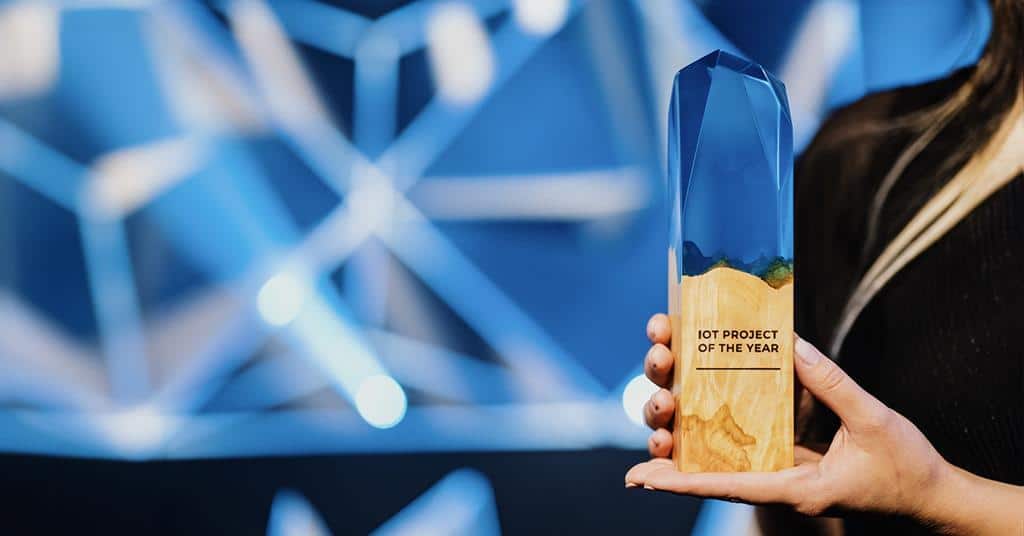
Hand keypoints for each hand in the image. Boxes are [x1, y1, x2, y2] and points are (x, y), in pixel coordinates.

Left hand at [626, 314, 951, 519]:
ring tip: (655, 440)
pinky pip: (753, 457)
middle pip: (718, 479)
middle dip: (676, 471)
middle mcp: (785, 488)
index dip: (685, 482)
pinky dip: (725, 445)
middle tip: (636, 464)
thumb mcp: (871, 421)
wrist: (932, 497)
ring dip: (693, 457)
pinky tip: (703, 426)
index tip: (645, 480)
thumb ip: (832, 384)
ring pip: (729, 469)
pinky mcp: (796, 469)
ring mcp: (788, 480)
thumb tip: (790, 345)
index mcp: (799, 488)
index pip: (731, 485)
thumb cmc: (907, 468)